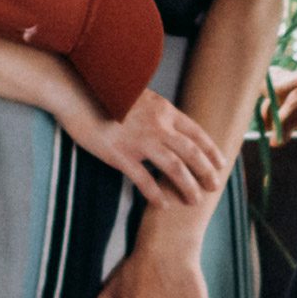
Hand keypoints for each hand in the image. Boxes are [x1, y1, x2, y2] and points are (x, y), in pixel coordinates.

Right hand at [57, 84, 223, 208]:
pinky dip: (157, 195)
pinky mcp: (120, 156)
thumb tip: (167, 123)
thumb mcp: (139, 95)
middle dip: (207, 173)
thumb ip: (155, 111)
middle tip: (214, 187)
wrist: (76, 93)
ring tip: (194, 200)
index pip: (196, 133)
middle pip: (192, 153)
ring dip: (188, 187)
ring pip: (175, 169)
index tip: (221, 164)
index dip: (211, 150)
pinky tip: (163, 205)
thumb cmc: (104, 92)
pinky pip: (145, 180)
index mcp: (164, 110)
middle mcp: (157, 126)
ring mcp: (140, 142)